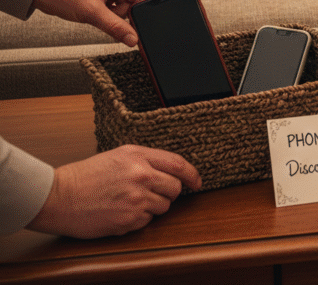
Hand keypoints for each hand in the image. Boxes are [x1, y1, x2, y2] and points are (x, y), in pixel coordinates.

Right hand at [27, 145, 201, 237]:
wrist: (60, 196)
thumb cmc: (87, 175)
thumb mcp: (120, 155)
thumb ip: (147, 159)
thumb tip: (172, 170)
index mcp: (140, 156)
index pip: (179, 164)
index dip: (192, 174)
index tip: (197, 182)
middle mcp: (141, 177)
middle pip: (175, 188)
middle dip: (170, 192)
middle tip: (154, 192)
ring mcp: (136, 200)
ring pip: (163, 207)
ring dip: (153, 206)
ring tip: (131, 200)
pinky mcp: (128, 221)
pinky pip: (147, 222)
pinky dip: (140, 219)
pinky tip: (122, 211)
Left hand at [32, 0, 163, 46]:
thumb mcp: (92, 13)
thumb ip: (115, 27)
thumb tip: (134, 41)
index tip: (166, 7)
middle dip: (132, 12)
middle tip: (129, 25)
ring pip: (127, 5)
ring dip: (120, 15)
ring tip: (105, 19)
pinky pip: (117, 8)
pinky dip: (113, 16)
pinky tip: (104, 21)